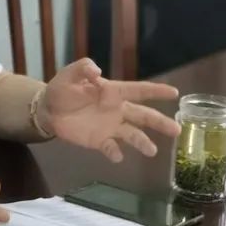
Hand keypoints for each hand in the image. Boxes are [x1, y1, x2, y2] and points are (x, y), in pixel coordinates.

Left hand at [37, 59, 179, 162]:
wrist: (47, 110)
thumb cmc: (62, 89)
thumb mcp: (70, 74)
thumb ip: (83, 69)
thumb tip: (97, 72)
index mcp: (113, 92)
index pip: (139, 90)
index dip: (156, 91)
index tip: (175, 93)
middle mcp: (117, 110)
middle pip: (143, 116)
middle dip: (160, 122)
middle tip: (177, 130)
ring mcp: (110, 127)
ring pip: (132, 134)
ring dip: (142, 142)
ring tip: (152, 151)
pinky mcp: (99, 141)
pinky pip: (111, 148)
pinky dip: (115, 152)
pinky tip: (118, 156)